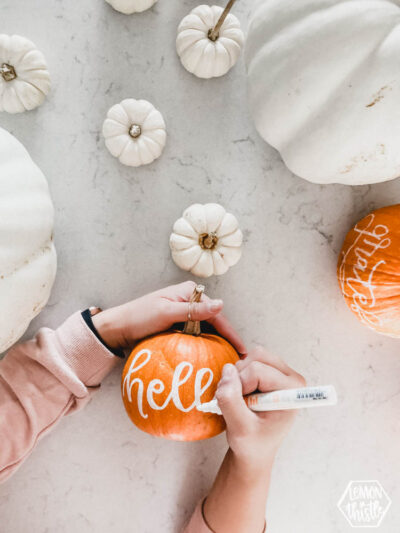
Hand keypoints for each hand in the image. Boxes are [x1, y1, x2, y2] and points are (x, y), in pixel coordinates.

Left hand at [92, 281, 246, 353]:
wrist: (117, 328)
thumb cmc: (138, 317)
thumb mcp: (166, 312)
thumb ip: (193, 310)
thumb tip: (221, 304)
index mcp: (190, 292)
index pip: (216, 313)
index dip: (231, 333)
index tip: (242, 351)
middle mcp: (190, 301)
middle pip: (214, 321)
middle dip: (227, 339)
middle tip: (239, 361)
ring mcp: (184, 313)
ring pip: (206, 330)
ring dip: (216, 344)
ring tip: (229, 362)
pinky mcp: (178, 325)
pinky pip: (196, 336)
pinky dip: (203, 346)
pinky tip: (211, 358)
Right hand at [216, 346, 305, 471]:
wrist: (254, 450)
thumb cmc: (252, 444)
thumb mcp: (239, 429)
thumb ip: (231, 401)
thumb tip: (227, 370)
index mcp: (292, 391)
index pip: (257, 371)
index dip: (241, 386)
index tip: (242, 407)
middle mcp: (291, 378)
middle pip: (256, 357)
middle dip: (239, 378)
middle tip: (238, 403)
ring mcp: (281, 372)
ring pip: (251, 356)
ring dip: (238, 376)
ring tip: (240, 400)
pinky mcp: (270, 370)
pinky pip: (248, 360)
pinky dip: (238, 375)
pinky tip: (242, 394)